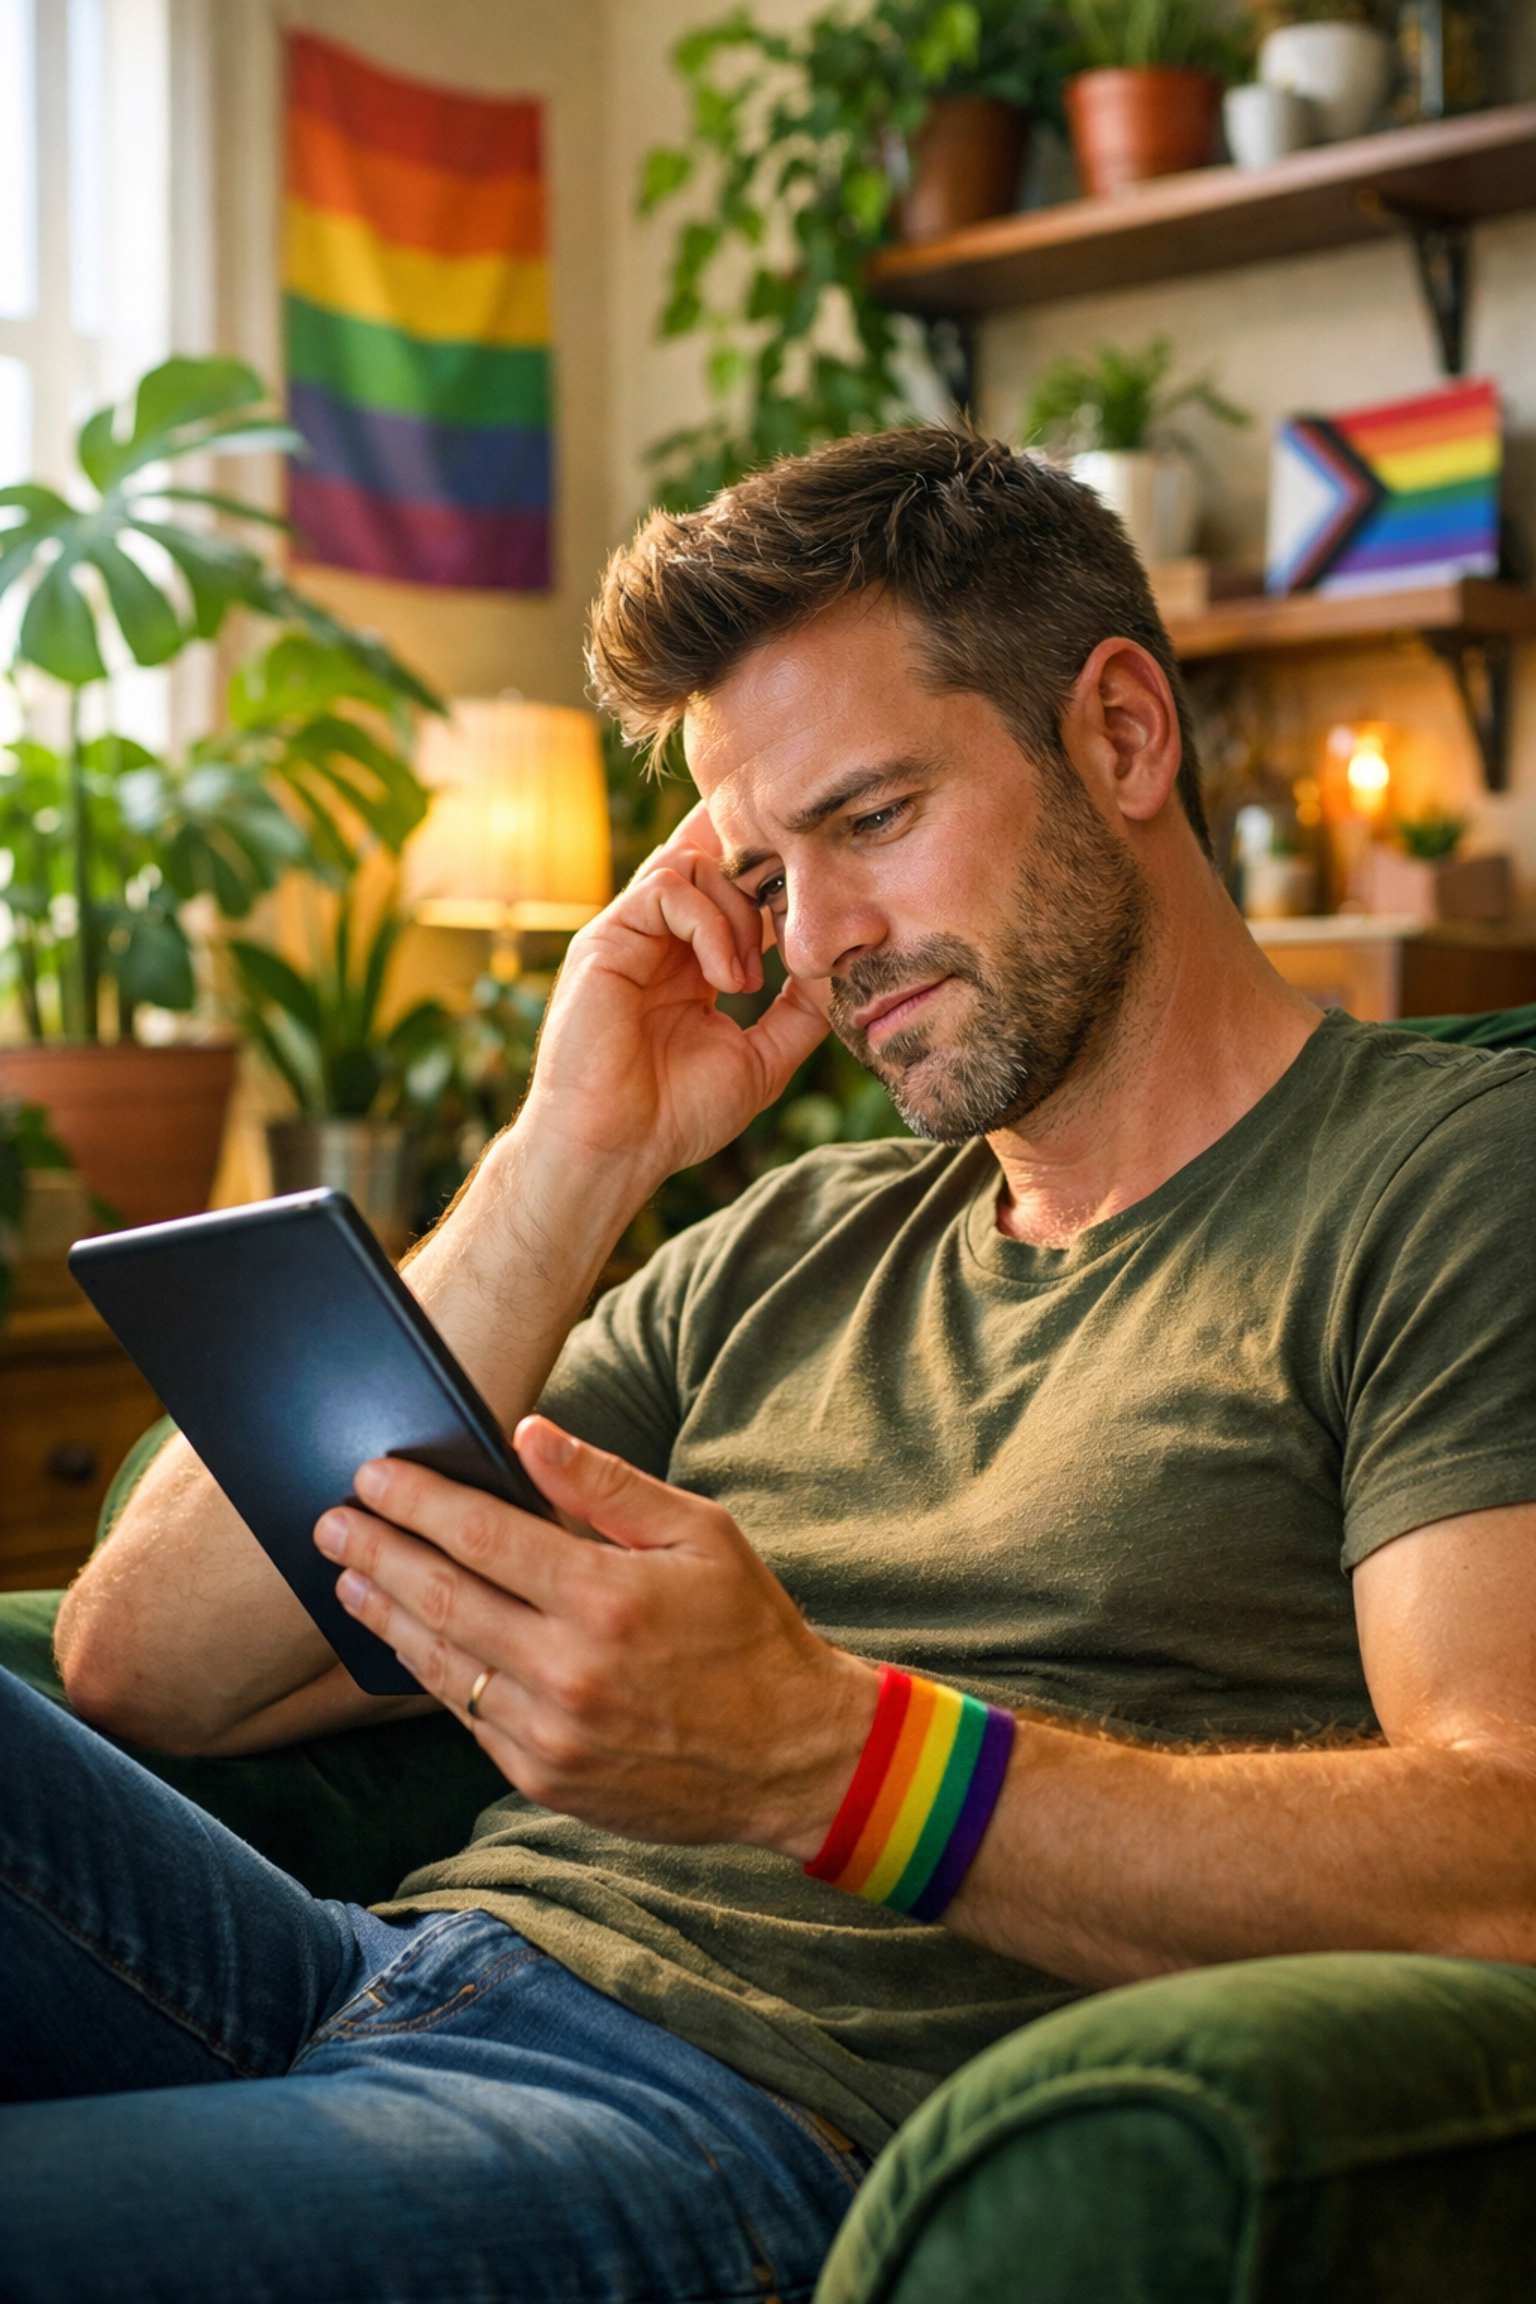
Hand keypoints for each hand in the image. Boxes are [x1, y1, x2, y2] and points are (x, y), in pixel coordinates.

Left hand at [314, 1417, 878, 1856]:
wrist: (790, 1756)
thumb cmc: (749, 1631)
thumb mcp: (701, 1534)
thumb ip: (607, 1485)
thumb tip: (529, 1434)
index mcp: (607, 1597)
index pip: (482, 1535)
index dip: (417, 1501)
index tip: (373, 1475)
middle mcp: (570, 1668)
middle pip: (442, 1597)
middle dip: (377, 1552)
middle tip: (330, 1523)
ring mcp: (552, 1732)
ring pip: (442, 1664)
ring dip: (386, 1615)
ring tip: (348, 1579)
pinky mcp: (545, 1777)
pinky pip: (469, 1717)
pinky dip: (430, 1673)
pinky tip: (408, 1641)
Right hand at [522, 802, 827, 1196]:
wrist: (614, 1149)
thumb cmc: (675, 1117)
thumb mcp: (762, 1060)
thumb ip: (797, 1014)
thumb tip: (835, 968)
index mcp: (689, 962)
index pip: (729, 889)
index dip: (771, 885)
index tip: (811, 917)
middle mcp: (657, 940)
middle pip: (714, 860)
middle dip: (761, 889)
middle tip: (787, 947)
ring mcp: (628, 935)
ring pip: (692, 862)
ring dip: (738, 913)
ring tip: (746, 980)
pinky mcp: (604, 939)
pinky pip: (666, 887)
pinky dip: (710, 925)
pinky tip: (724, 982)